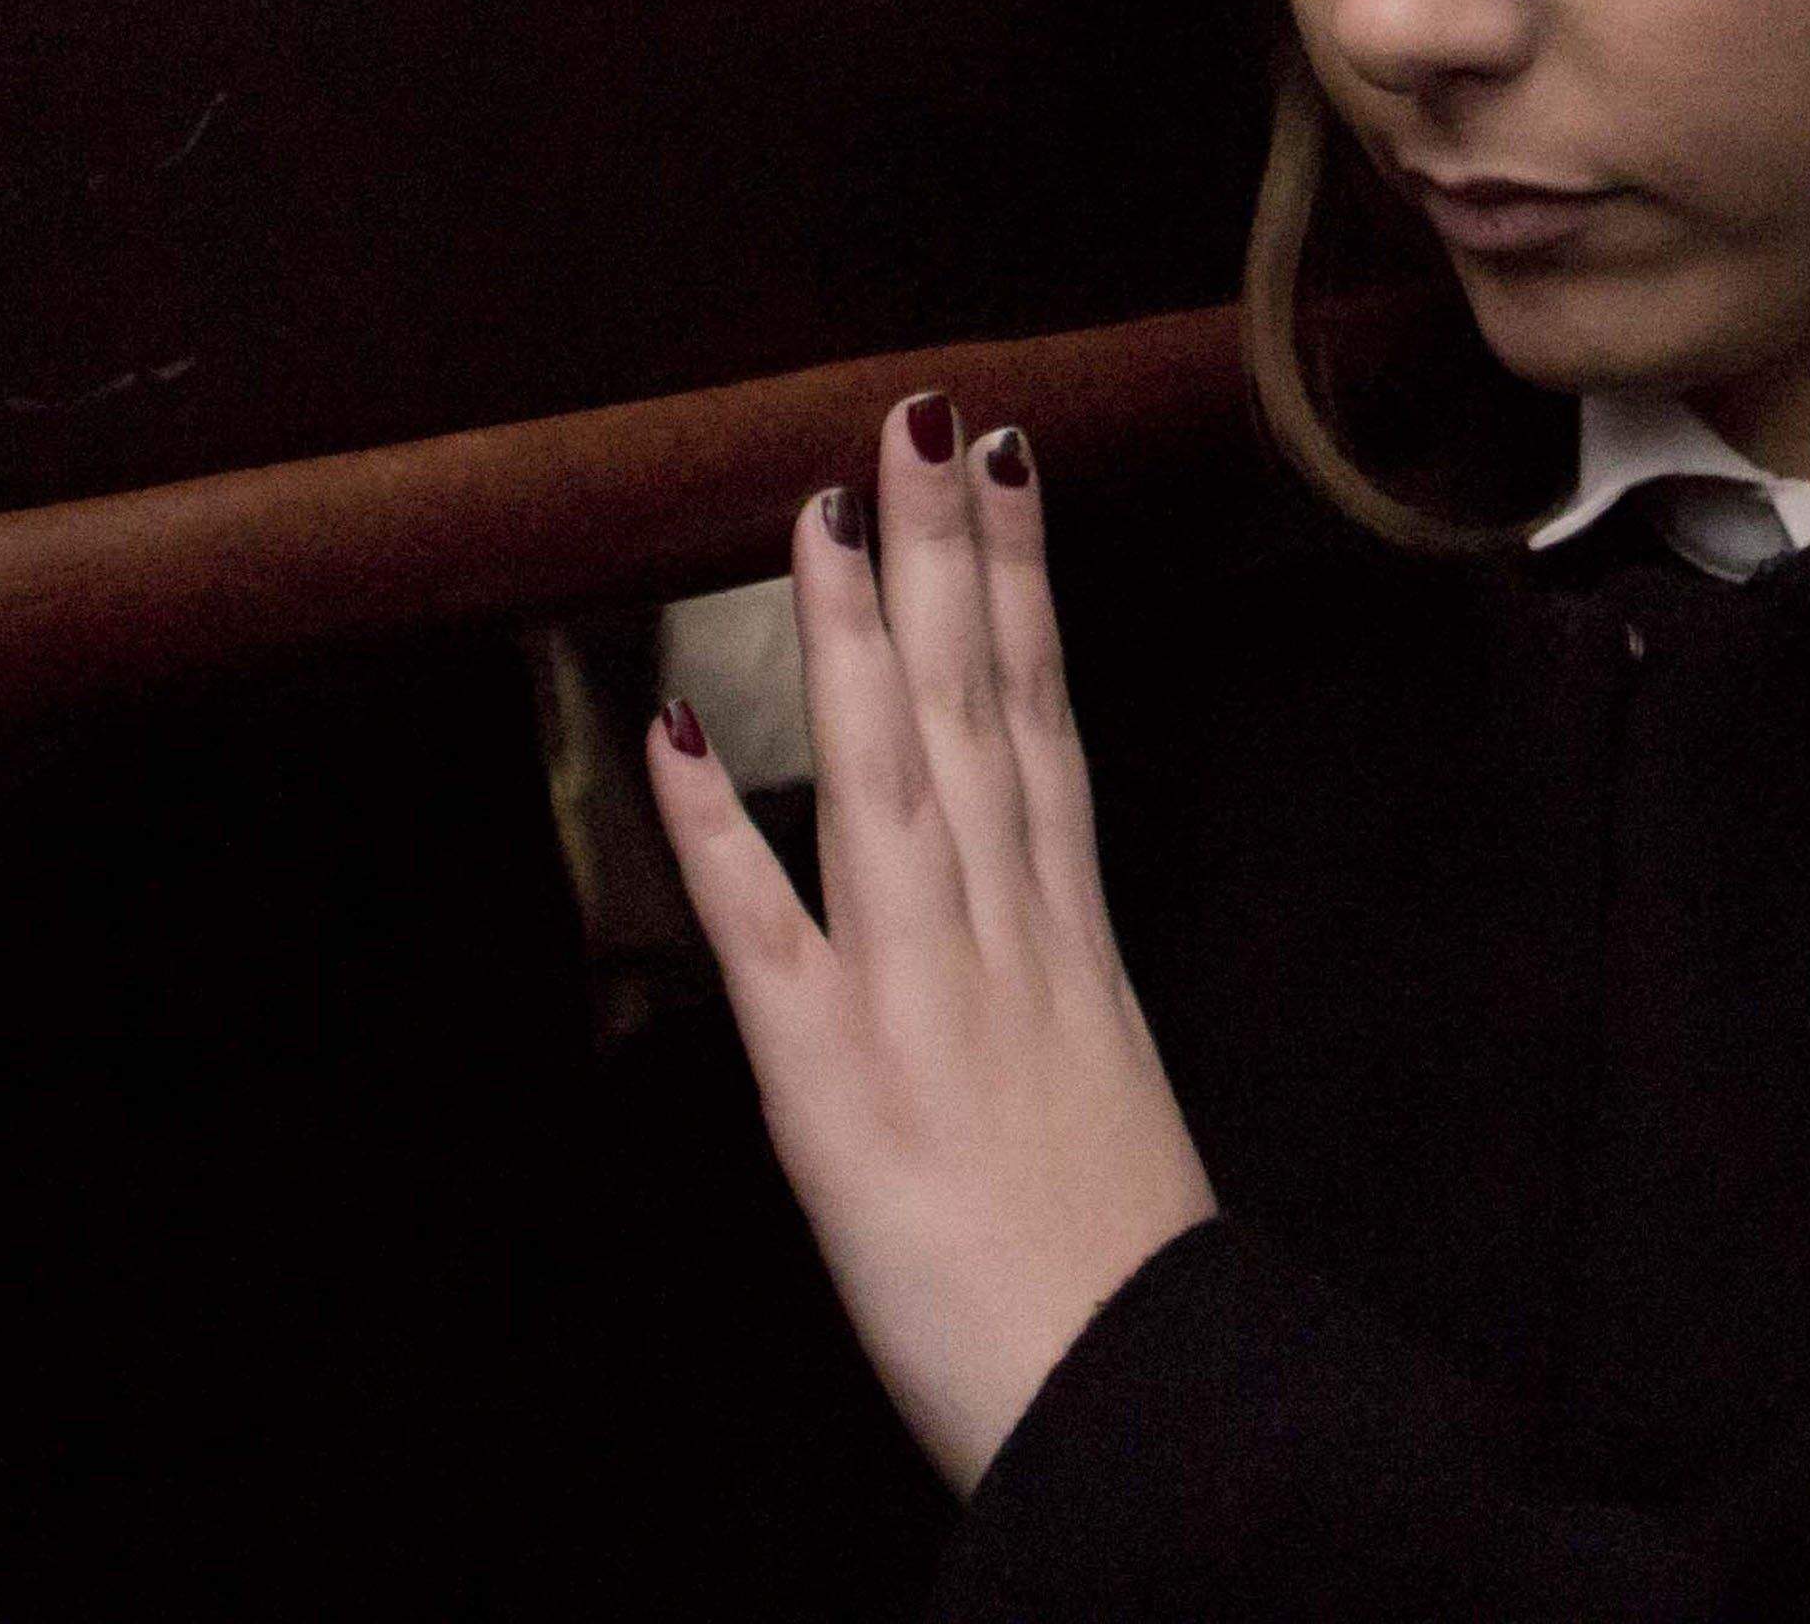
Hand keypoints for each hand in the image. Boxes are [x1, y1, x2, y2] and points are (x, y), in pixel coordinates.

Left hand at [647, 395, 1217, 1495]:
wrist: (1133, 1394)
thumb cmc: (1119, 1280)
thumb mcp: (1110, 1103)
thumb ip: (1060, 997)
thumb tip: (1033, 932)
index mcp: (1067, 943)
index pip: (1041, 727)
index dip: (1022, 594)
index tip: (1006, 476)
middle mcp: (1002, 939)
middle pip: (977, 714)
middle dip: (947, 556)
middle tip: (923, 414)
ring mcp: (920, 997)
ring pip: (890, 778)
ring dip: (856, 635)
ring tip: (824, 504)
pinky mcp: (835, 1084)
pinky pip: (766, 938)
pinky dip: (718, 831)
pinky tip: (676, 731)